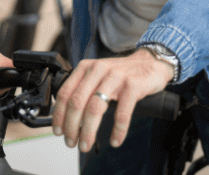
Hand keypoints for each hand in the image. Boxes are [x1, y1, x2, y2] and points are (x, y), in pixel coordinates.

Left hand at [52, 49, 173, 151]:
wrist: (150, 63)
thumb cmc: (122, 73)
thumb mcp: (98, 75)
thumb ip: (83, 89)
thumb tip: (68, 116)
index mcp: (86, 68)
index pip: (65, 93)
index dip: (59, 115)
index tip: (58, 131)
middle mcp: (98, 70)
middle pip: (77, 102)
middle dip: (71, 127)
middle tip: (72, 142)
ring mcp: (116, 77)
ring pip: (95, 108)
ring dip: (88, 131)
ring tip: (86, 144)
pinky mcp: (133, 85)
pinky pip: (122, 113)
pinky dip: (118, 130)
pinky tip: (115, 140)